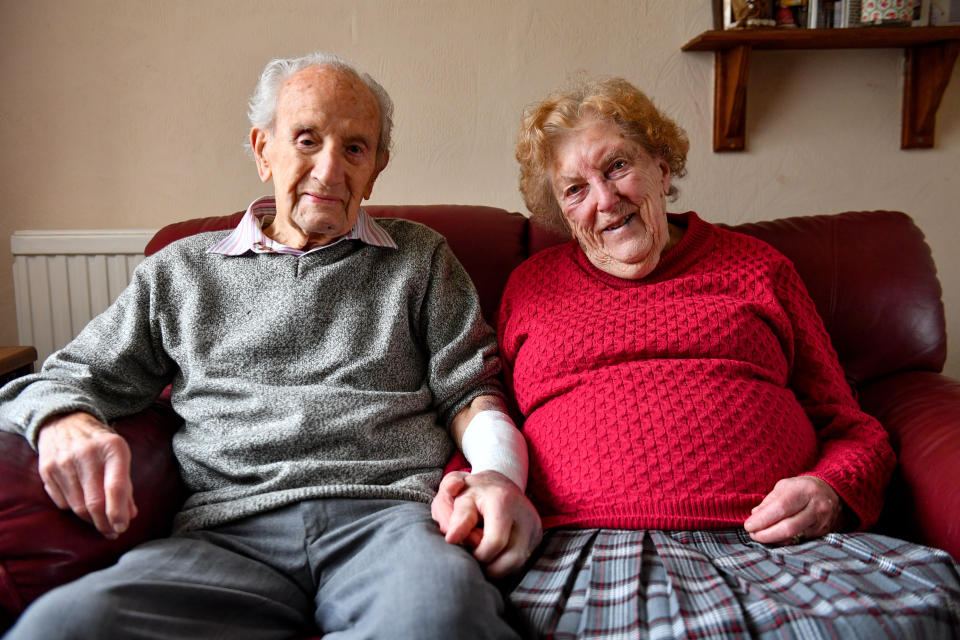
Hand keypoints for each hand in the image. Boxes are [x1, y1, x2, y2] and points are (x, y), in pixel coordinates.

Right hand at [37, 411, 136, 538]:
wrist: (65, 421)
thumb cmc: (99, 443)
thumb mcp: (119, 455)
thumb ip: (125, 485)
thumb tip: (129, 516)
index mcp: (112, 448)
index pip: (115, 488)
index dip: (118, 513)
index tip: (122, 527)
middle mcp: (86, 455)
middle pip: (94, 502)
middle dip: (104, 523)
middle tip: (112, 532)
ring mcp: (63, 462)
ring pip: (77, 506)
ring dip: (90, 520)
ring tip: (100, 523)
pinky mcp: (46, 470)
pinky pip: (62, 502)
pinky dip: (74, 509)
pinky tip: (82, 505)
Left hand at [432, 470, 541, 577]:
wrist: (498, 481)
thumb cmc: (471, 490)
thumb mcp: (455, 493)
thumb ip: (448, 511)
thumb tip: (451, 538)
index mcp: (502, 500)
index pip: (494, 543)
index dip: (476, 554)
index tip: (465, 545)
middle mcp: (525, 515)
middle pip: (511, 560)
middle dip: (488, 564)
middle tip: (474, 551)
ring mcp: (534, 527)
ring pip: (518, 565)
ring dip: (497, 566)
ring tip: (482, 552)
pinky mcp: (537, 536)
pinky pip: (521, 562)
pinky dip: (504, 563)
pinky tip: (493, 552)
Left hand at [744, 476, 840, 544]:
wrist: (833, 493)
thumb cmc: (802, 488)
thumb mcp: (785, 486)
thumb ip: (769, 501)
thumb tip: (755, 515)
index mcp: (804, 490)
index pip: (780, 508)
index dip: (762, 519)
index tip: (748, 525)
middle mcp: (816, 507)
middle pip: (788, 527)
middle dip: (766, 534)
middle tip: (752, 534)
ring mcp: (821, 522)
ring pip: (794, 536)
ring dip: (773, 539)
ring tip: (760, 536)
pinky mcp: (823, 533)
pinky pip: (799, 540)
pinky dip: (783, 541)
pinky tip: (774, 538)